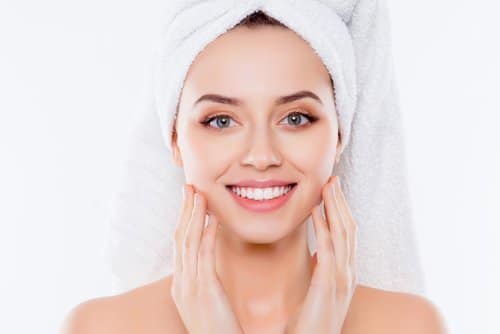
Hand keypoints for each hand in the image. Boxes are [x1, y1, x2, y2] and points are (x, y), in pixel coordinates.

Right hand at [171, 185, 243, 333]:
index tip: (189, 201)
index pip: (179, 245)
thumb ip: (204, 280)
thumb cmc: (217, 329)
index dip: (184, 220)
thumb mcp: (205, 302)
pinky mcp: (204, 292)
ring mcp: (190, 287)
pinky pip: (204, 258)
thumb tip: (209, 260)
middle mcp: (181, 283)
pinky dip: (206, 236)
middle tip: (189, 187)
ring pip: (188, 244)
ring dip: (194, 217)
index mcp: (181, 285)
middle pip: (179, 239)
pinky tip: (212, 221)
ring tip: (199, 195)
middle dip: (184, 211)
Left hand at [285, 176, 357, 333]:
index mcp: (346, 272)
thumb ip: (323, 270)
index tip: (333, 192)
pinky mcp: (328, 285)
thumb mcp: (321, 290)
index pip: (348, 234)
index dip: (342, 211)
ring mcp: (341, 278)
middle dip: (341, 202)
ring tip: (327, 187)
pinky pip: (328, 249)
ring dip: (335, 208)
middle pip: (349, 228)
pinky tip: (316, 212)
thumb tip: (320, 252)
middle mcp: (348, 272)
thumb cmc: (313, 320)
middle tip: (332, 180)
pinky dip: (324, 228)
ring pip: (343, 234)